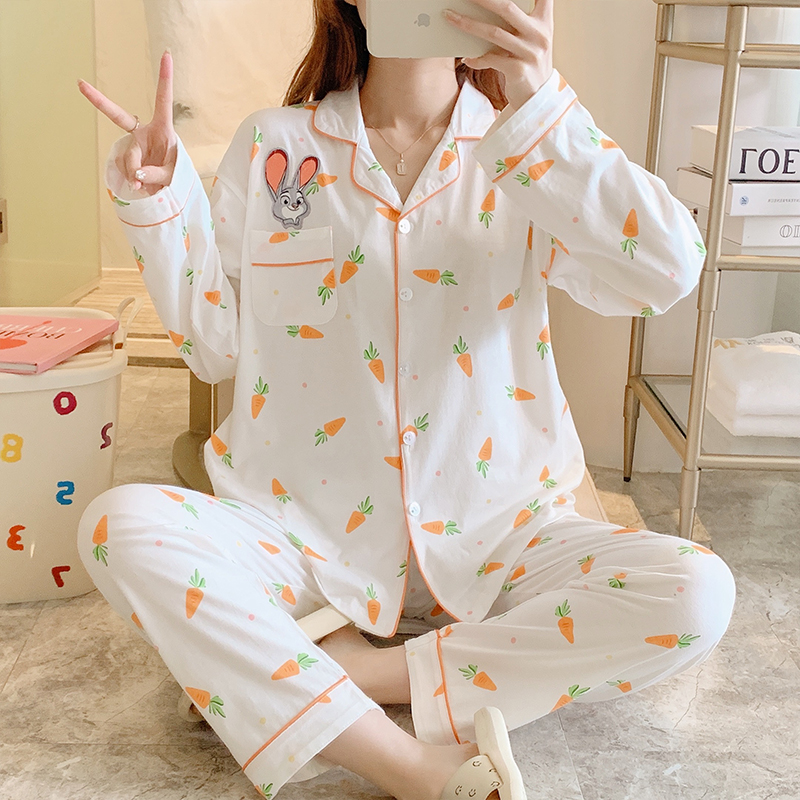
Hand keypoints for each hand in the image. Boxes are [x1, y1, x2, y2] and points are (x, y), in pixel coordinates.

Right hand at [78, 50, 177, 195]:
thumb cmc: (177, 174)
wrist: (170, 188)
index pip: (163, 100)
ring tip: (148, 187)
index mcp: (163, 128)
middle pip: (120, 121)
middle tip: (80, 84)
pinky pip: (125, 170)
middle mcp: (145, 133)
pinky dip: (133, 181)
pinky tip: (141, 187)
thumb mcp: (174, 174)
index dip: (165, 78)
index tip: (166, 53)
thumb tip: (137, 175)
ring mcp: (135, 145)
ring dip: (136, 175)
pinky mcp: (128, 160)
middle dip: (101, 105)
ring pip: (128, 160)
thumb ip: (158, 173)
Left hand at [443, 0, 553, 111]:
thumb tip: (483, 8)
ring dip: (468, 24)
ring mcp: (530, 52)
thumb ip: (517, 22)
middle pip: (506, 8)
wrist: (538, 97)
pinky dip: (476, 58)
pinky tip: (466, 58)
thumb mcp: (530, 38)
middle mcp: (540, 34)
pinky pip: (491, 59)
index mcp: (544, 20)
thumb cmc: (528, 62)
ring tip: (449, 16)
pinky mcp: (519, 71)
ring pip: (493, 33)